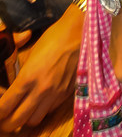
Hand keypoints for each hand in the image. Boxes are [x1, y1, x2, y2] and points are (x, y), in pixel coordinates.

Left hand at [0, 6, 82, 131]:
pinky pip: (50, 111)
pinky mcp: (66, 94)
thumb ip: (23, 74)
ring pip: (34, 120)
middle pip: (17, 120)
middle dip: (8, 122)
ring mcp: (55, 94)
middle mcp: (40, 90)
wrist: (81, 32)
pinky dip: (43, 110)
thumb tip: (17, 87)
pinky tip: (42, 100)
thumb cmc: (54, 37)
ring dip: (27, 117)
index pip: (5, 106)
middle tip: (6, 116)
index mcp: (28, 77)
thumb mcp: (32, 53)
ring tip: (25, 109)